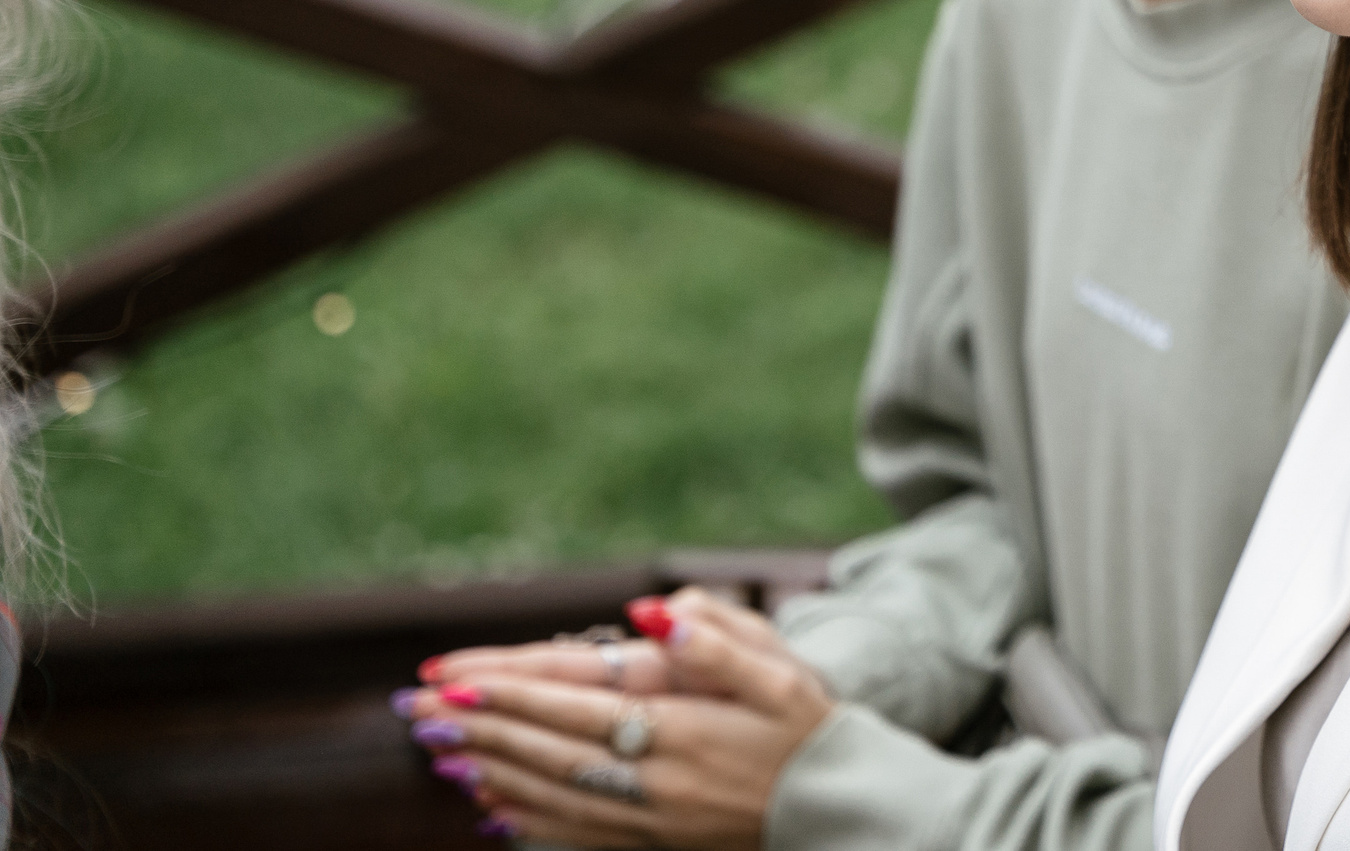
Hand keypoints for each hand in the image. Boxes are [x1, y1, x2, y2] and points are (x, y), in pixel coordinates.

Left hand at [398, 590, 835, 848]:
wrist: (841, 808)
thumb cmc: (813, 731)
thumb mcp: (782, 675)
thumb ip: (719, 642)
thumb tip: (656, 611)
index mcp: (684, 734)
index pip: (580, 712)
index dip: (516, 700)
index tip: (459, 686)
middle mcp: (657, 784)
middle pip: (551, 755)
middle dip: (481, 733)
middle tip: (419, 714)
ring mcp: (651, 822)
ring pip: (552, 797)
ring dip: (490, 773)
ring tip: (438, 754)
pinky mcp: (654, 844)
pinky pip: (574, 834)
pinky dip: (525, 820)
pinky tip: (492, 808)